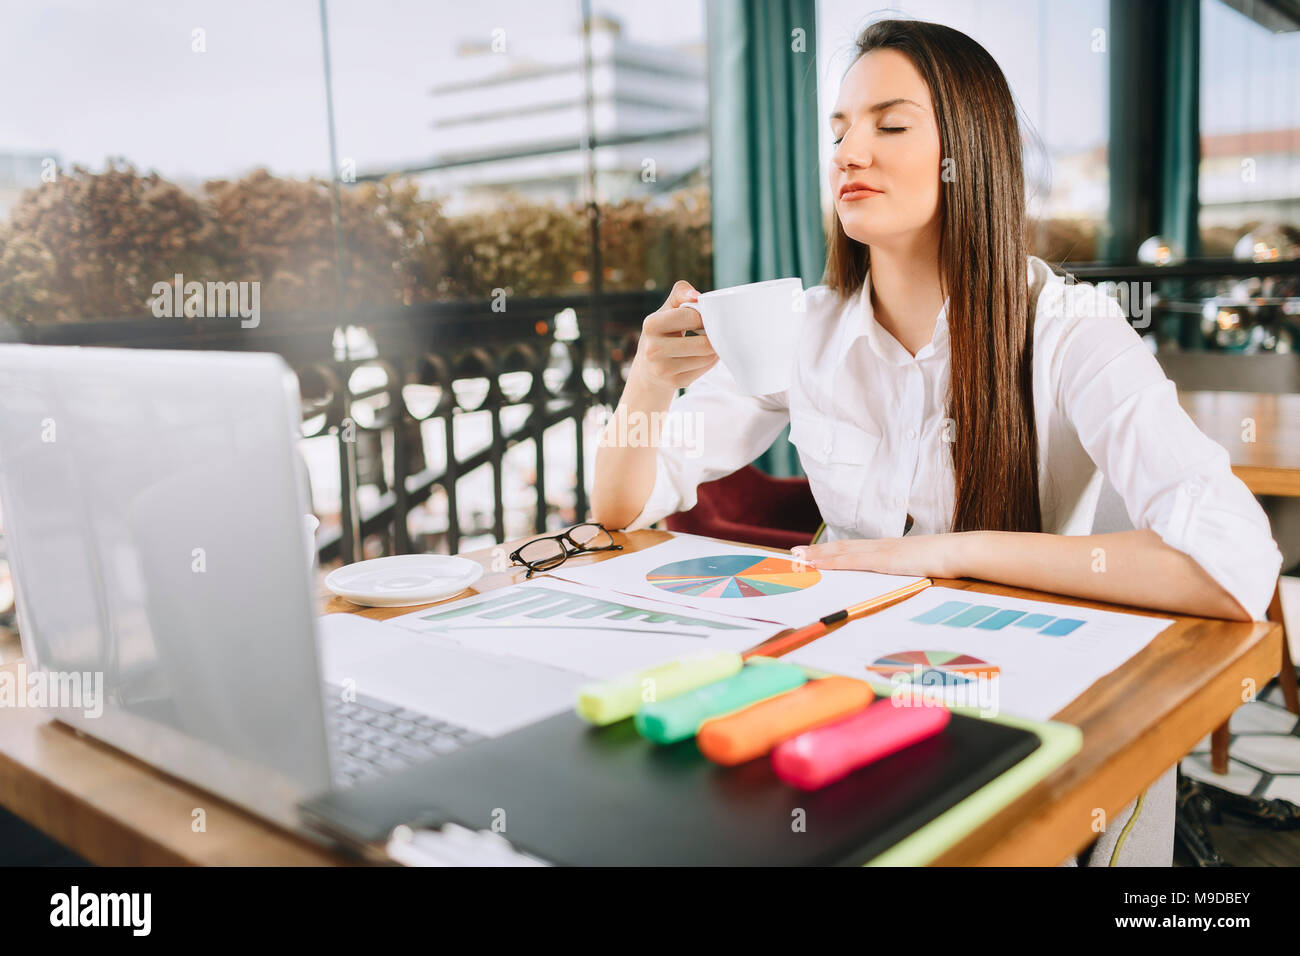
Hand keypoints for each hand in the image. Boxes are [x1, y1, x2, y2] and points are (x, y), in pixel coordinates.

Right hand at [632, 280, 718, 392]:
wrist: (649, 368)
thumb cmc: (663, 332)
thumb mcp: (667, 309)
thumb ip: (681, 293)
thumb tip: (696, 296)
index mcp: (651, 324)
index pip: (692, 317)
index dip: (704, 316)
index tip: (705, 317)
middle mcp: (653, 348)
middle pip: (704, 344)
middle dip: (713, 337)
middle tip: (712, 332)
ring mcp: (663, 369)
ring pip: (707, 358)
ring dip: (714, 350)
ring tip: (707, 343)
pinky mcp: (675, 382)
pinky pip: (705, 369)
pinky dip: (709, 361)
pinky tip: (702, 356)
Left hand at [792, 534, 972, 578]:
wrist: (961, 552)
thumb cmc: (948, 561)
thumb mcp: (923, 568)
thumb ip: (910, 571)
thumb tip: (905, 578)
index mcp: (890, 549)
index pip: (855, 548)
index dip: (833, 550)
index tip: (815, 553)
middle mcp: (882, 546)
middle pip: (843, 547)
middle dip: (818, 551)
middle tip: (795, 553)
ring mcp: (883, 551)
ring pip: (843, 552)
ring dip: (819, 555)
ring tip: (798, 557)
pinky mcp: (886, 560)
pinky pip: (853, 561)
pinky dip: (833, 561)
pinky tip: (819, 563)